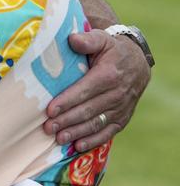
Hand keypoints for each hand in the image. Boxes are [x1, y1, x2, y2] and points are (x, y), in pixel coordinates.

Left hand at [43, 29, 150, 150]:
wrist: (137, 62)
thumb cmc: (112, 50)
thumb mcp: (102, 39)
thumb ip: (87, 40)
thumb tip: (72, 39)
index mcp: (109, 75)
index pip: (85, 91)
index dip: (67, 101)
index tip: (50, 110)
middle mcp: (117, 94)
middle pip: (88, 110)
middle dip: (67, 120)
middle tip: (48, 127)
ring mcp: (121, 108)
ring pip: (97, 123)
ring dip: (77, 132)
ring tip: (59, 138)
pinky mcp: (123, 118)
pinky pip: (109, 132)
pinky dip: (94, 141)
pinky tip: (78, 146)